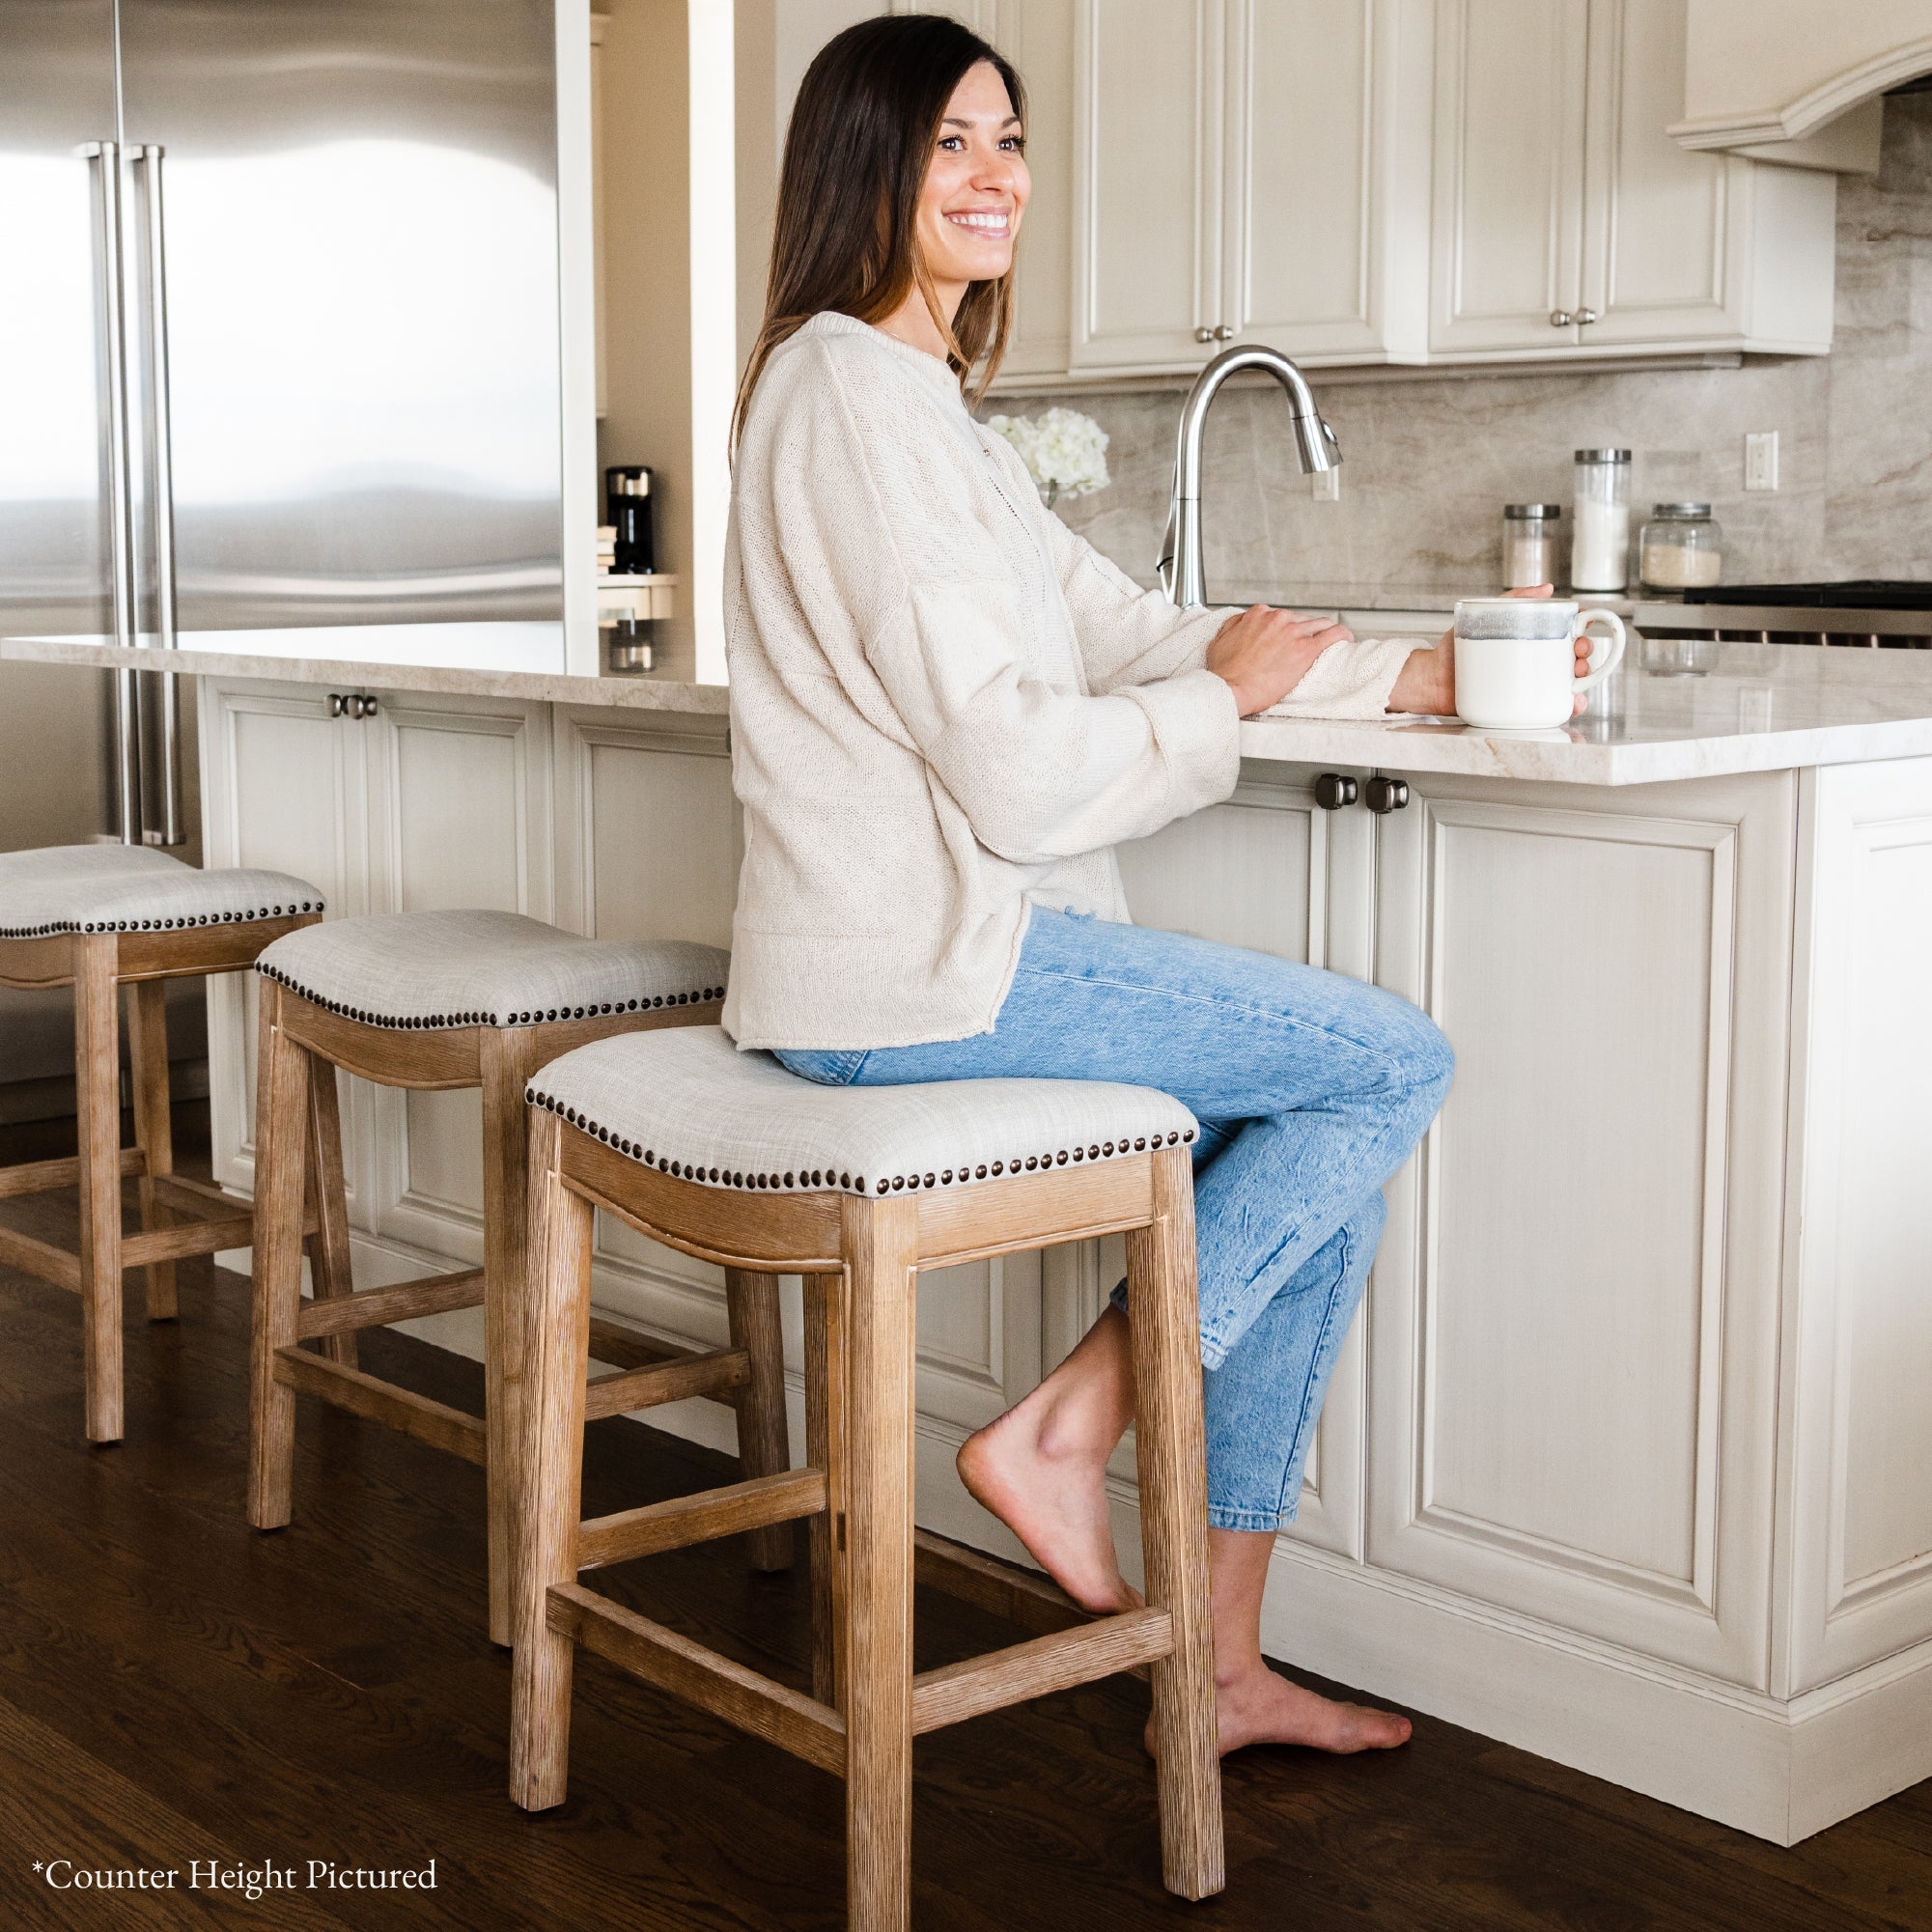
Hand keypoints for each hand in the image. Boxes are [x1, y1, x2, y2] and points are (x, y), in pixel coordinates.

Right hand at [1207, 604, 1355, 717]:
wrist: (1229, 689)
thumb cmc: (1223, 672)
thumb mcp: (1220, 641)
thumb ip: (1234, 627)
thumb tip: (1242, 623)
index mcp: (1258, 615)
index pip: (1282, 616)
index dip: (1288, 629)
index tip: (1290, 639)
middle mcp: (1277, 618)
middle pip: (1302, 620)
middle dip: (1305, 632)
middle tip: (1307, 646)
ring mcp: (1293, 632)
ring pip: (1320, 624)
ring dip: (1325, 633)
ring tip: (1329, 644)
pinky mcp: (1306, 649)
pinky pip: (1334, 634)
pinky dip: (1342, 636)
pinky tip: (1346, 641)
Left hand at [1386, 584, 1592, 717]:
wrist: (1431, 679)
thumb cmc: (1456, 647)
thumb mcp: (1483, 614)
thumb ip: (1513, 598)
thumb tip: (1546, 588)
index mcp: (1530, 642)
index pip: (1565, 636)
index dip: (1582, 634)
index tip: (1583, 632)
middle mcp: (1532, 664)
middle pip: (1571, 661)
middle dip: (1585, 659)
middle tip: (1579, 657)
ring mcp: (1526, 687)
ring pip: (1565, 687)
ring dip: (1582, 686)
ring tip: (1577, 684)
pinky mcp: (1517, 707)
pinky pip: (1546, 709)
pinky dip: (1564, 708)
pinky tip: (1570, 704)